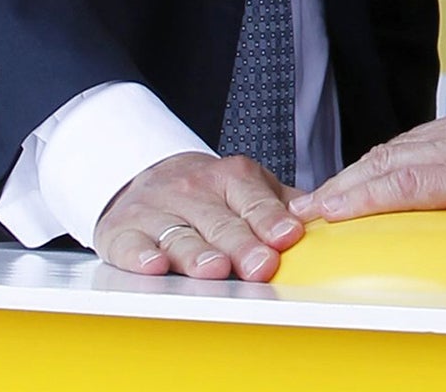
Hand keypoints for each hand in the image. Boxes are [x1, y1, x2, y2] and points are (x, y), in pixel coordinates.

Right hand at [93, 151, 302, 280]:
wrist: (144, 176)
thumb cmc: (207, 194)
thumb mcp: (246, 187)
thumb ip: (281, 204)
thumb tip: (322, 219)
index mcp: (230, 178)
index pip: (254, 201)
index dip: (271, 221)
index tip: (288, 237)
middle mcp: (192, 191)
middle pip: (221, 224)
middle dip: (242, 245)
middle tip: (261, 265)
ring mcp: (156, 210)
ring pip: (180, 236)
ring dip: (198, 254)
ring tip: (215, 269)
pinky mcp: (122, 231)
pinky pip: (131, 245)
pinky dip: (141, 256)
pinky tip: (154, 265)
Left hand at [291, 104, 445, 250]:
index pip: (417, 151)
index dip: (376, 173)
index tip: (347, 193)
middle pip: (391, 154)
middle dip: (349, 179)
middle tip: (311, 203)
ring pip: (387, 163)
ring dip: (344, 187)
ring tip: (310, 209)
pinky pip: (404, 181)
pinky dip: (365, 194)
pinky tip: (338, 208)